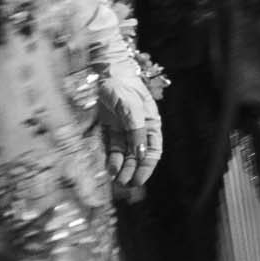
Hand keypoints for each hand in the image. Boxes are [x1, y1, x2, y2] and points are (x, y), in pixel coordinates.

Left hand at [98, 65, 160, 186]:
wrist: (107, 75)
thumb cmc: (124, 88)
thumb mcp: (131, 108)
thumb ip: (135, 130)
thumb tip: (139, 153)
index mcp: (151, 125)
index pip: (152, 150)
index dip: (147, 166)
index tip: (139, 180)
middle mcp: (139, 130)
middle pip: (138, 156)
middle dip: (133, 171)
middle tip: (125, 185)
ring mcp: (125, 130)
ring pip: (125, 154)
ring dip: (122, 168)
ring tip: (116, 181)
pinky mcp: (111, 129)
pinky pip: (112, 148)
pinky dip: (111, 159)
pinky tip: (109, 169)